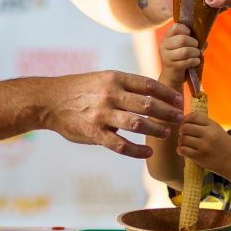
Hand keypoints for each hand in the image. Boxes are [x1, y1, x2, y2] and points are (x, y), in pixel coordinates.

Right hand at [46, 71, 183, 158]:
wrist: (50, 100)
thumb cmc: (80, 89)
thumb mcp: (102, 78)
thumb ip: (124, 85)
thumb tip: (151, 92)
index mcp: (115, 78)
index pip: (148, 85)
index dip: (167, 93)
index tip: (180, 100)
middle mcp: (110, 94)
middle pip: (147, 104)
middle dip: (168, 112)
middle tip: (180, 119)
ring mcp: (102, 114)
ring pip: (137, 123)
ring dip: (156, 129)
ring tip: (167, 134)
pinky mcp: (94, 133)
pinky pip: (121, 145)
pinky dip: (137, 150)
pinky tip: (147, 152)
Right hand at [159, 23, 200, 88]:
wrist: (171, 77)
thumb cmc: (179, 59)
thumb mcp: (183, 48)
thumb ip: (192, 41)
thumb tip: (204, 41)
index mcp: (166, 38)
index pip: (175, 27)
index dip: (186, 29)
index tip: (190, 35)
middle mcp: (164, 45)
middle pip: (182, 39)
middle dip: (194, 43)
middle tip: (196, 47)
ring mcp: (167, 56)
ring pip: (185, 51)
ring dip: (195, 52)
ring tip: (196, 55)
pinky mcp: (173, 66)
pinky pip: (187, 61)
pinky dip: (195, 61)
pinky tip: (195, 62)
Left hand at [177, 112, 230, 174]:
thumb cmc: (224, 145)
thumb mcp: (218, 130)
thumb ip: (204, 125)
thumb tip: (185, 120)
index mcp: (213, 125)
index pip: (194, 116)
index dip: (186, 119)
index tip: (185, 123)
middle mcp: (208, 134)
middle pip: (186, 127)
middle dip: (181, 131)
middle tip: (183, 134)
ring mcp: (203, 146)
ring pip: (183, 139)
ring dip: (181, 141)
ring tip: (184, 143)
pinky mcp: (199, 157)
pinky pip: (183, 150)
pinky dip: (180, 150)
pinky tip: (184, 150)